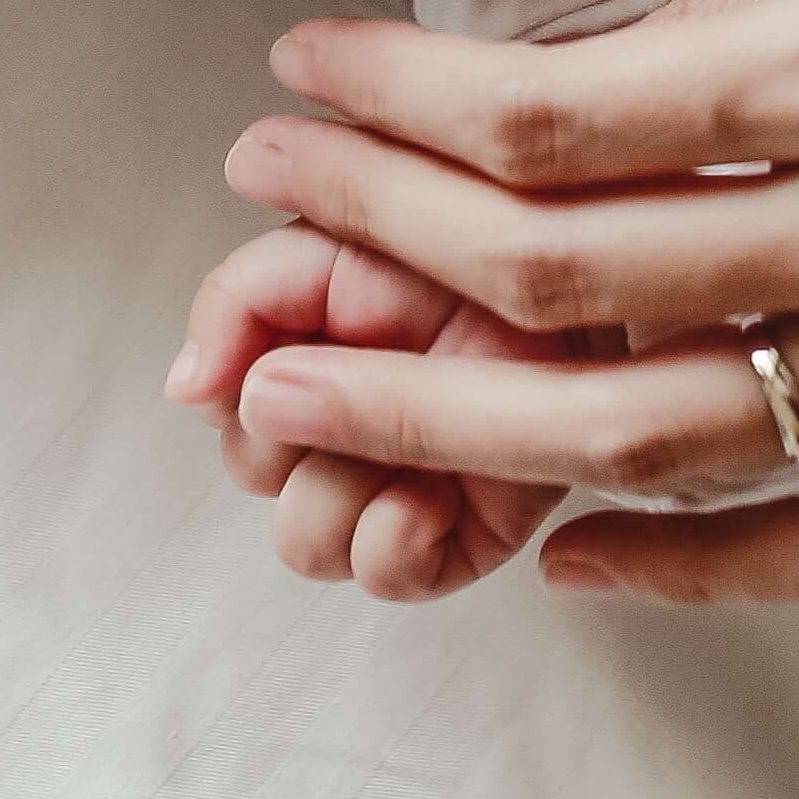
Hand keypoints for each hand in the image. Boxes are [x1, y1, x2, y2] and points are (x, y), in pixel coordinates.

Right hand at [170, 221, 581, 600]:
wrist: (615, 261)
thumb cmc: (487, 223)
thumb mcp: (337, 234)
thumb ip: (242, 299)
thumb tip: (183, 390)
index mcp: (312, 337)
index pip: (222, 399)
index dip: (238, 386)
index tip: (274, 357)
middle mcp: (353, 411)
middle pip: (255, 473)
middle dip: (291, 436)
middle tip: (354, 383)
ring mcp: (408, 472)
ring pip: (306, 541)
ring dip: (340, 492)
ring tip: (406, 437)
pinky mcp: (471, 527)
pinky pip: (387, 575)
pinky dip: (394, 542)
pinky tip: (433, 492)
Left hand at [215, 0, 798, 602]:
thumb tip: (588, 48)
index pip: (553, 123)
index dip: (392, 115)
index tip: (301, 85)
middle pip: (562, 296)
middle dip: (371, 275)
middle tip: (251, 256)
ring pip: (659, 441)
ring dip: (464, 430)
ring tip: (328, 409)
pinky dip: (684, 559)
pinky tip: (573, 548)